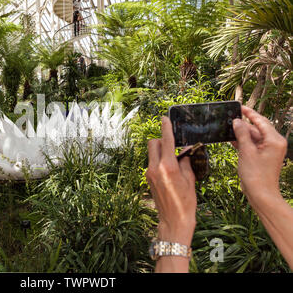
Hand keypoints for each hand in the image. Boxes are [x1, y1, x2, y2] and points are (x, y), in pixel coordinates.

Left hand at [146, 116, 196, 244]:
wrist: (173, 220)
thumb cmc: (186, 202)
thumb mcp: (190, 179)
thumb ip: (185, 162)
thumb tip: (183, 151)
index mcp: (167, 167)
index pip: (165, 141)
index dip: (165, 128)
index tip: (164, 118)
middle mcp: (155, 168)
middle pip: (152, 143)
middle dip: (161, 140)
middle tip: (172, 144)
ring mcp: (149, 174)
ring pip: (151, 153)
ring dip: (160, 151)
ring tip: (174, 160)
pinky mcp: (148, 179)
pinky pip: (152, 163)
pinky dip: (159, 161)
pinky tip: (170, 169)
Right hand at [232, 106, 286, 204]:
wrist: (261, 194)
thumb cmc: (256, 174)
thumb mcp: (246, 151)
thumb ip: (241, 134)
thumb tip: (237, 121)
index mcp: (275, 140)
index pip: (261, 121)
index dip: (249, 113)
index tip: (239, 107)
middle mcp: (275, 143)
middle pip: (258, 128)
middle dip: (244, 124)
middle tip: (230, 118)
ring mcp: (269, 150)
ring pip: (254, 137)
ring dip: (242, 134)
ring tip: (228, 129)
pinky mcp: (263, 157)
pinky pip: (253, 145)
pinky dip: (244, 142)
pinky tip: (232, 140)